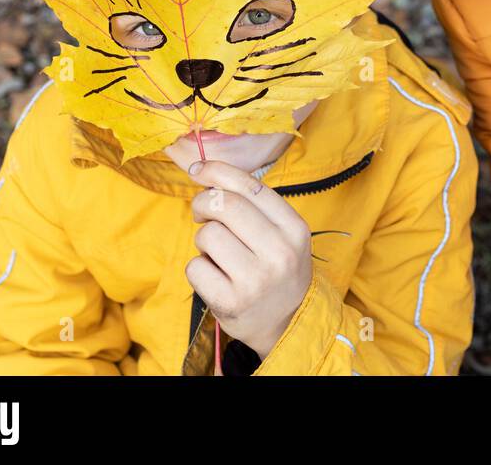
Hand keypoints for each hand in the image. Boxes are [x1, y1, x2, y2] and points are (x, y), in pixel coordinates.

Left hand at [185, 160, 312, 357]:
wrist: (287, 322)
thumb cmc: (278, 268)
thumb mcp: (283, 234)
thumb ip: (253, 204)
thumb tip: (204, 171)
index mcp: (295, 229)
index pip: (251, 188)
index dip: (218, 171)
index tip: (197, 168)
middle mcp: (279, 253)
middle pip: (225, 206)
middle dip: (203, 203)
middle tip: (202, 214)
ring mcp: (255, 280)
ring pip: (207, 235)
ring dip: (204, 240)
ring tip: (219, 254)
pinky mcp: (230, 302)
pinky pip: (195, 267)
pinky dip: (198, 268)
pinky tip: (215, 276)